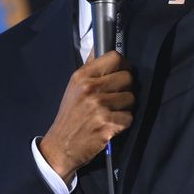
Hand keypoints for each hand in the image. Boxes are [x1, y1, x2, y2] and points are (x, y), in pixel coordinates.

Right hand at [39, 51, 134, 183]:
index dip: (123, 65)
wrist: (61, 146)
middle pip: (128, 78)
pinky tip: (111, 125)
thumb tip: (101, 47)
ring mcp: (99, 107)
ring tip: (111, 112)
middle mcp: (90, 88)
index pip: (115, 57)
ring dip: (125, 107)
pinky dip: (123, 123)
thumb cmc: (70, 115)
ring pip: (131, 98)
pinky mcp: (108, 124)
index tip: (121, 74)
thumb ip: (90, 68)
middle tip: (115, 98)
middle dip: (126, 89)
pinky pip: (129, 117)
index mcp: (82, 76)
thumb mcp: (74, 87)